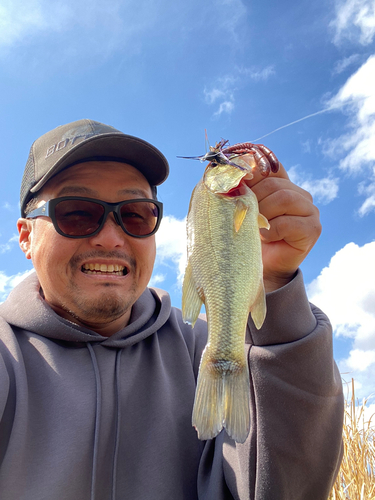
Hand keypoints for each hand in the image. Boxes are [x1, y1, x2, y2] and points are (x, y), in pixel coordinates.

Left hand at [244, 163, 321, 292]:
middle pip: (274, 183)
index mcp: (283, 184)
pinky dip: (271, 231)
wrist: (263, 268)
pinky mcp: (313, 229)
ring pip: (284, 198)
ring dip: (263, 214)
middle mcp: (300, 193)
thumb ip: (241, 190)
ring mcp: (310, 210)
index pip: (270, 166)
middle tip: (244, 216)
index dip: (252, 174)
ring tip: (255, 228)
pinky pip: (288, 223)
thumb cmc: (250, 237)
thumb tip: (227, 175)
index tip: (237, 186)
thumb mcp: (242, 209)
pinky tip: (266, 238)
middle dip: (253, 199)